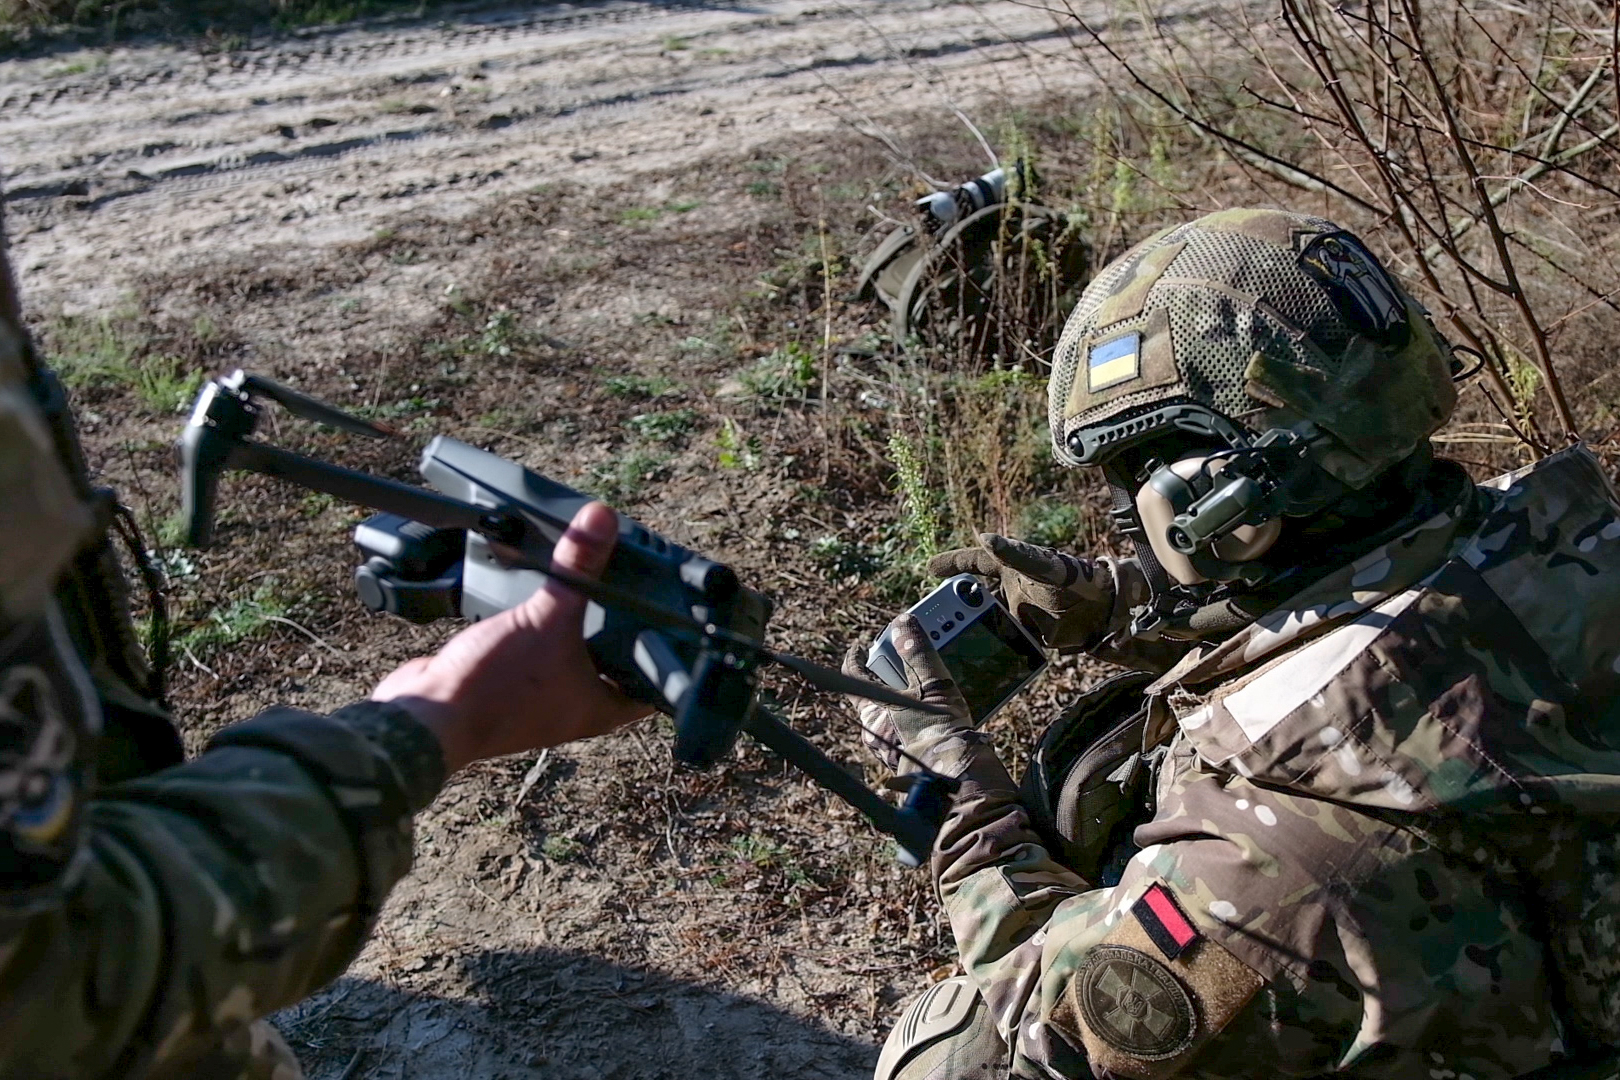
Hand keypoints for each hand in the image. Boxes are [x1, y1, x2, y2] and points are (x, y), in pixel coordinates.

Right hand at [371, 501, 649, 772]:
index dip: (670, 656)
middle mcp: (576, 708)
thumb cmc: (495, 688)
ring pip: (574, 658)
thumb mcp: (547, 619)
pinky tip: (543, 599)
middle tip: (637, 588)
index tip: (680, 621)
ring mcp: (541, 699)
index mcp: (601, 708)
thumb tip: (602, 520)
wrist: (425, 717)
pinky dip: (543, 629)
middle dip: (624, 631)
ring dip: (581, 628)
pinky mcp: (509, 684)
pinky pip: (537, 653)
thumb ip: (576, 569)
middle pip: (616, 666)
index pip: (654, 686)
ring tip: (595, 585)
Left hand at [841, 613, 969, 770]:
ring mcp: (890, 747)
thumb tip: (903, 624)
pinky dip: (918, 716)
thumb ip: (918, 652)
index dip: (857, 657)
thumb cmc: (940, 734)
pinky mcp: (907, 758)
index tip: (861, 646)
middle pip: (876, 692)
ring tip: (933, 684)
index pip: (853, 676)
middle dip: (892, 674)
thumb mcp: (933, 685)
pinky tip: (939, 712)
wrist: (955, 780)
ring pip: (893, 711)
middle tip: (911, 659)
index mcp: (873, 710)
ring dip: (908, 696)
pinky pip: (907, 729)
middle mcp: (876, 731)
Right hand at [927, 534, 1112, 649]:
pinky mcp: (1025, 634)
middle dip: (952, 608)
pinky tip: (975, 659)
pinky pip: (1001, 641)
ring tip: (948, 643)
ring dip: (967, 630)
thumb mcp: (1044, 566)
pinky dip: (988, 648)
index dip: (952, 564)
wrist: (1103, 613)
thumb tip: (986, 537)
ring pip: (983, 621)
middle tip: (932, 620)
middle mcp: (1009, 589)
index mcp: (1010, 568)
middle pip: (972, 597)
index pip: (974, 562)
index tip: (930, 569)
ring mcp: (1016, 613)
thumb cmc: (1075, 579)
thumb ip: (1016, 554)